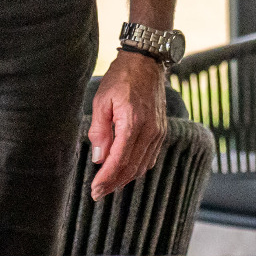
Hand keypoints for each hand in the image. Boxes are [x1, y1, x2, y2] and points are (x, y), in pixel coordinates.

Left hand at [88, 50, 166, 198]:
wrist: (146, 62)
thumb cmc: (121, 78)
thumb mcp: (101, 101)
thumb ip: (100, 131)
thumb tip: (98, 158)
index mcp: (133, 122)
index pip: (119, 160)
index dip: (106, 178)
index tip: (95, 190)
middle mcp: (150, 130)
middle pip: (131, 168)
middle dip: (114, 183)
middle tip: (98, 193)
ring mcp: (158, 132)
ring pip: (142, 166)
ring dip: (125, 179)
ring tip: (108, 186)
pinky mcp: (161, 131)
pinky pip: (149, 157)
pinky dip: (136, 168)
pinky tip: (124, 171)